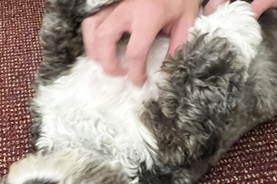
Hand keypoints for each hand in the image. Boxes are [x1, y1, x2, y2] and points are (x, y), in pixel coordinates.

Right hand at [81, 0, 200, 84]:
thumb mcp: (186, 20)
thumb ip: (177, 45)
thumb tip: (165, 69)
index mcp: (149, 15)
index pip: (136, 51)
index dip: (135, 72)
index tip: (139, 82)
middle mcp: (127, 9)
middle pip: (105, 39)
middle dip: (108, 63)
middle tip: (119, 74)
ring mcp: (114, 5)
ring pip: (92, 29)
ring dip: (95, 51)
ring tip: (106, 62)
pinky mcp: (108, 4)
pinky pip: (90, 22)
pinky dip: (91, 38)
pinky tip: (101, 48)